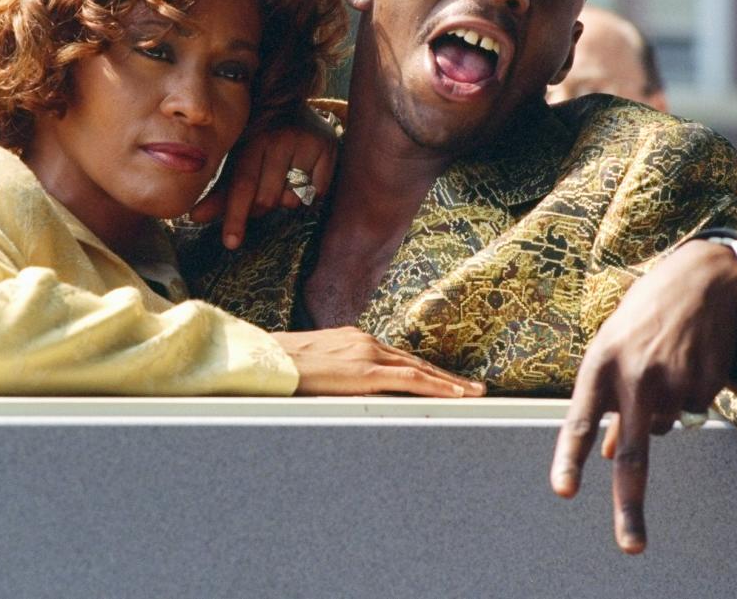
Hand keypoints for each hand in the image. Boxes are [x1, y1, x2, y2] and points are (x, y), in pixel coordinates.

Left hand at [190, 107, 338, 248]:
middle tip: (264, 190)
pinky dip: (308, 195)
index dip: (236, 216)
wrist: (296, 105)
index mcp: (252, 138)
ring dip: (286, 200)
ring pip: (293, 199)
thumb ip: (221, 191)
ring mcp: (307, 141)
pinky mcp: (328, 147)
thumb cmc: (260, 140)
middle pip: (267, 198)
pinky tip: (305, 175)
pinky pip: (316, 193)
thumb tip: (195, 217)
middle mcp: (280, 137)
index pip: (243, 185)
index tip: (231, 243)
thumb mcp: (240, 159)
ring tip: (286, 178)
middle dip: (261, 206)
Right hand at [272, 327, 485, 397]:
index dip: (424, 370)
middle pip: (415, 362)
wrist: (263, 360)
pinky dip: (435, 386)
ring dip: (449, 382)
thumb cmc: (279, 367)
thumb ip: (334, 375)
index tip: (444, 379)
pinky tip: (454, 395)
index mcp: (354, 340)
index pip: (398, 358)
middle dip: (446, 376)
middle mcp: (365, 342)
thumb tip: (341, 389)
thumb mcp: (313, 367)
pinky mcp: (365, 371)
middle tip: (473, 387)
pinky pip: (409, 380)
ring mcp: (367, 354)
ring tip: (473, 394)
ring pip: (418, 369)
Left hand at [549, 239, 736, 553]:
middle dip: (630, 506)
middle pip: (632, 454)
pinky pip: (691, 414)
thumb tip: (607, 454)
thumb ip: (606, 399)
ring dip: (662, 411)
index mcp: (601, 363)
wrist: (702, 279)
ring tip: (665, 361)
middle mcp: (635, 377)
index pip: (579, 421)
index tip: (565, 491)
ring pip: (663, 428)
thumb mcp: (613, 348)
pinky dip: (688, 399)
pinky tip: (688, 362)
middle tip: (631, 548)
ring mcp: (674, 384)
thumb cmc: (645, 315)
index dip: (569, 459)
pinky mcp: (706, 386)